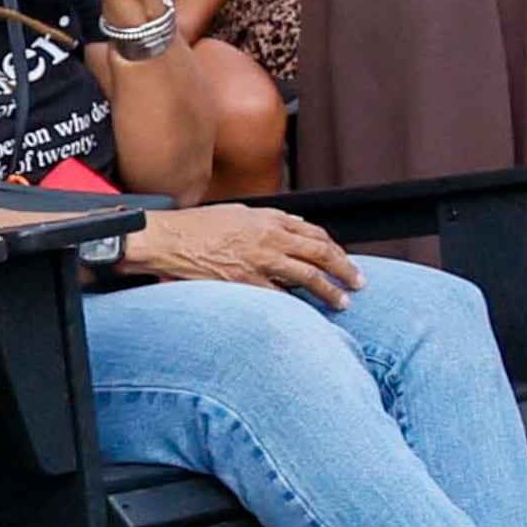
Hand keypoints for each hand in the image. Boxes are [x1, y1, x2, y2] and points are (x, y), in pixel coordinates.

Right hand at [129, 205, 364, 307]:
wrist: (168, 239)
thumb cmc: (199, 226)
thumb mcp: (240, 212)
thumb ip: (271, 220)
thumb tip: (297, 227)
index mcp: (271, 219)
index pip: (316, 234)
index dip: (336, 250)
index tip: (344, 261)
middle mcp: (271, 238)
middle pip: (321, 254)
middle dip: (345, 270)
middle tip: (358, 283)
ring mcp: (260, 261)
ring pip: (309, 276)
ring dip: (331, 291)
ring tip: (343, 302)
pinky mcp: (245, 281)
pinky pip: (281, 296)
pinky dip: (297, 305)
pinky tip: (308, 314)